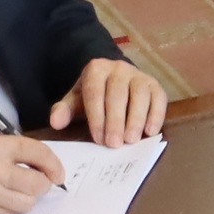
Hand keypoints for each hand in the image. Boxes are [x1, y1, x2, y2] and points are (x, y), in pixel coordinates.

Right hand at [0, 131, 72, 213]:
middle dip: (42, 184)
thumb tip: (44, 165)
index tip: (58, 174)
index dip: (53, 165)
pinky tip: (1, 199)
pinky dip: (11, 208)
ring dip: (27, 199)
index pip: (37, 153)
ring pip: (26, 204)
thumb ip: (13, 150)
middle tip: (36, 182)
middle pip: (37, 184)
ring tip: (17, 192)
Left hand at [52, 57, 169, 144]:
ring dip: (136, 119)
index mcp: (96, 69)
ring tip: (131, 140)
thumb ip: (64, 110)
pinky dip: (156, 114)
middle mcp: (119, 68)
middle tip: (114, 144)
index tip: (98, 139)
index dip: (97, 117)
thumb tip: (55, 122)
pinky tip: (150, 131)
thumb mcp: (76, 99)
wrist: (113, 78)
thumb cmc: (93, 94)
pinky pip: (158, 98)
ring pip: (140, 95)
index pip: (95, 93)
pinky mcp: (154, 84)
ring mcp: (139, 75)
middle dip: (116, 121)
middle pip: (118, 94)